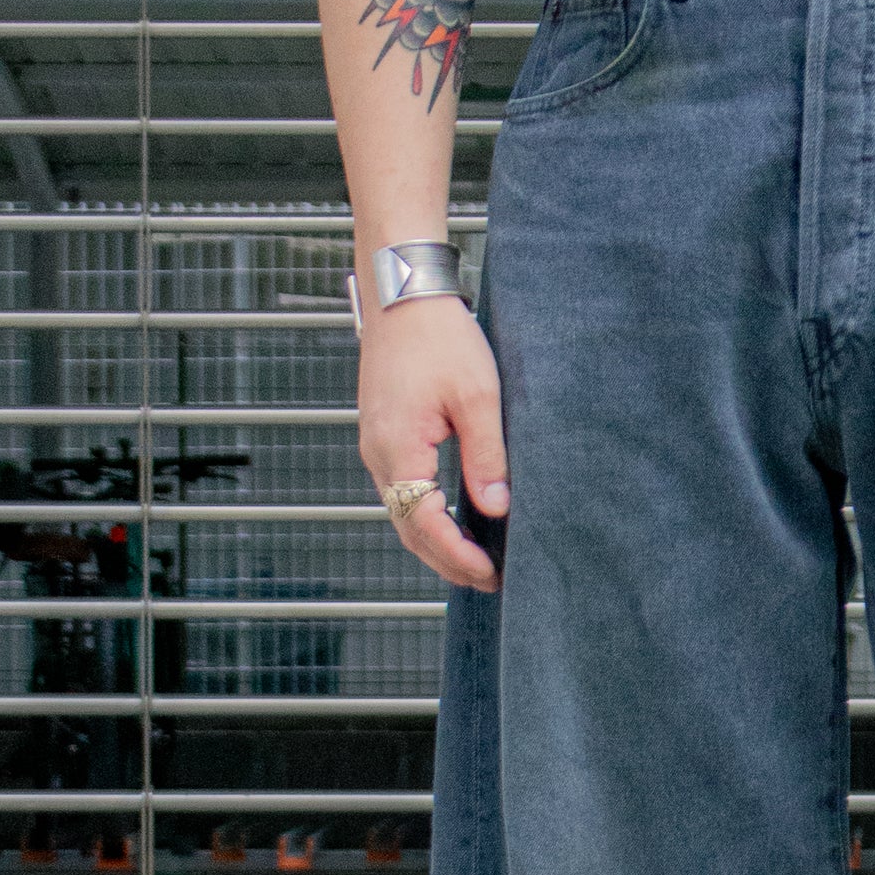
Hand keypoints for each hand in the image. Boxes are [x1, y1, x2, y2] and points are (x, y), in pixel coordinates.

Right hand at [357, 293, 507, 590]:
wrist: (403, 293)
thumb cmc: (440, 336)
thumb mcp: (478, 395)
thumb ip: (487, 456)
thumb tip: (497, 508)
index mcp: (398, 448)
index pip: (424, 524)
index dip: (457, 556)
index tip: (491, 574)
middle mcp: (378, 454)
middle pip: (408, 529)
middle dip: (447, 561)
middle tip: (491, 582)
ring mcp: (377, 446)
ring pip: (402, 514)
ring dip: (436, 543)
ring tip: (476, 563)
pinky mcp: (384, 436)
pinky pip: (401, 492)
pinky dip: (426, 517)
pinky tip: (454, 524)